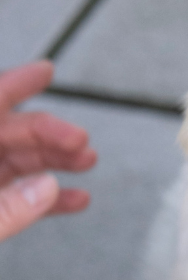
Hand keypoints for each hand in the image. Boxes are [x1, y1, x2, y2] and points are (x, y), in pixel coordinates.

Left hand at [0, 61, 95, 241]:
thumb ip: (6, 209)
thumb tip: (47, 187)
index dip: (15, 84)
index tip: (46, 71)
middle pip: (8, 133)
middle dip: (48, 134)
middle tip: (81, 141)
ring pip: (17, 163)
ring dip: (54, 162)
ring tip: (88, 162)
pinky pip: (19, 198)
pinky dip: (48, 199)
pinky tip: (78, 198)